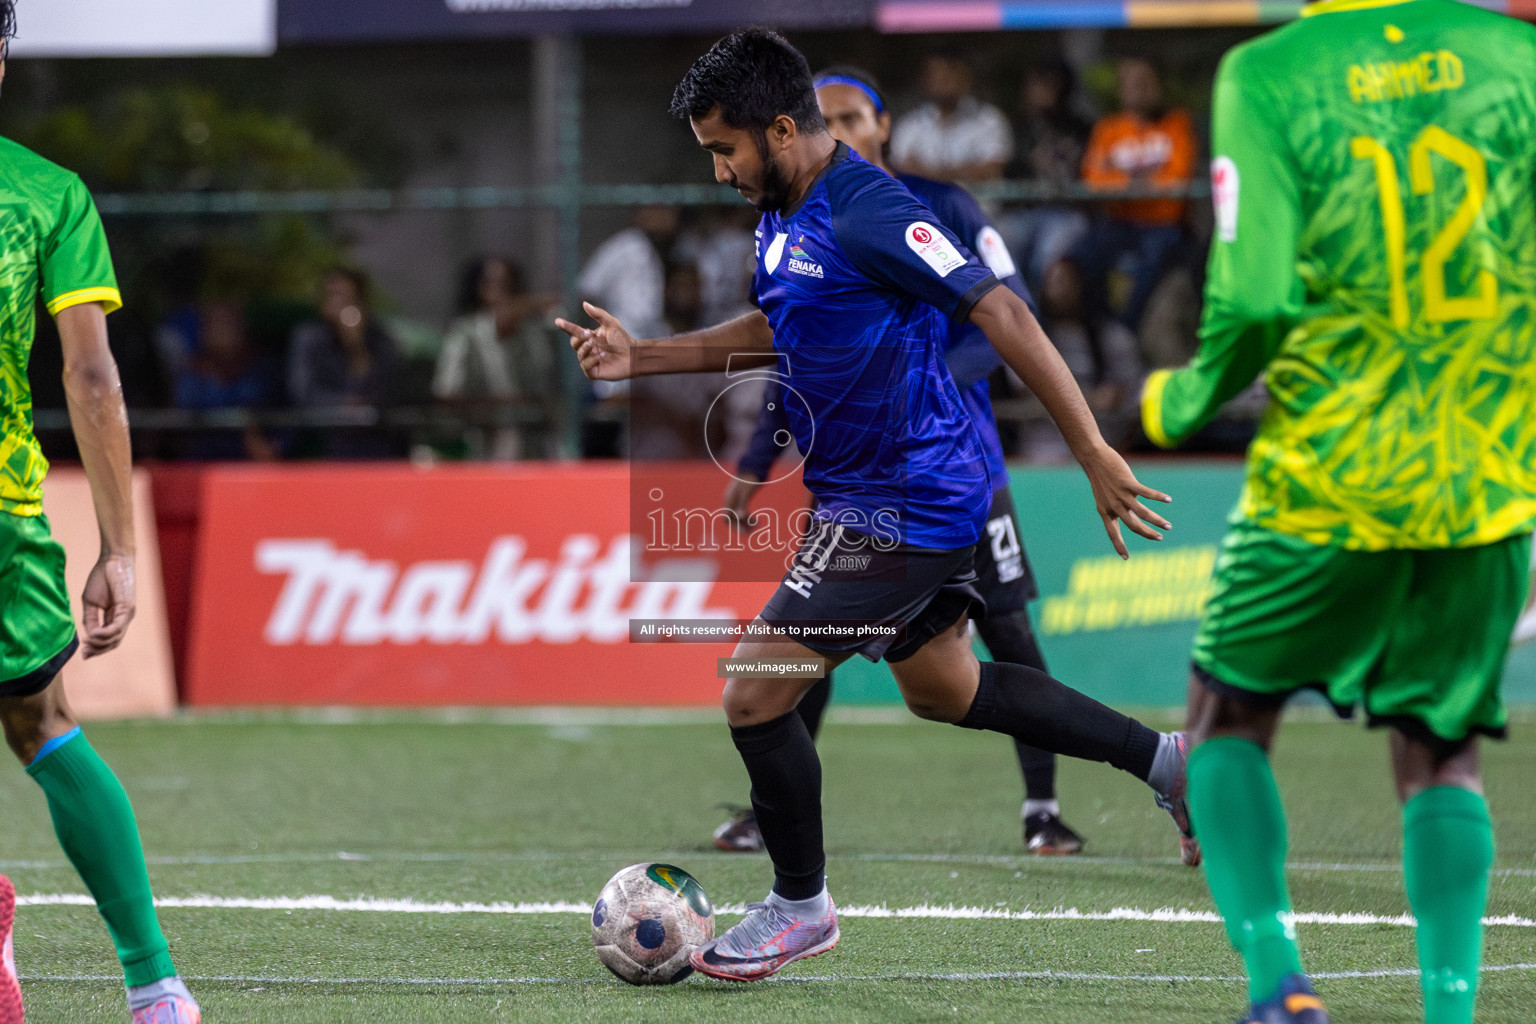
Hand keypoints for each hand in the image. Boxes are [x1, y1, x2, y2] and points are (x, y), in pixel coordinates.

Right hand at [81, 552, 135, 657]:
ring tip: (87, 643)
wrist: (112, 561)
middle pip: (114, 642)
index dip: (96, 648)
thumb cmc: (101, 578)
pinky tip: (93, 635)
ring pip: (116, 638)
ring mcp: (127, 614)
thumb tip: (89, 635)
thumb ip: (90, 619)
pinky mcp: (128, 608)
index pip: (109, 639)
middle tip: (85, 654)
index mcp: (115, 617)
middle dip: (98, 650)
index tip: (83, 653)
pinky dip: (105, 633)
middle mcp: (123, 618)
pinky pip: (117, 627)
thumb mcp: (91, 602)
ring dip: (100, 644)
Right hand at [555, 302, 635, 380]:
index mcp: (590, 337)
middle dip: (579, 338)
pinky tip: (601, 356)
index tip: (557, 321)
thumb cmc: (623, 340)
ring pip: (579, 355)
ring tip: (595, 344)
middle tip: (589, 335)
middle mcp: (588, 349)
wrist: (634, 355)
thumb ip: (598, 314)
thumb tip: (584, 304)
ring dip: (585, 349)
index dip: (566, 326)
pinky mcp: (594, 372)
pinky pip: (586, 366)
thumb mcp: (611, 324)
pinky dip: (591, 360)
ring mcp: (590, 361)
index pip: (575, 332)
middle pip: (574, 343)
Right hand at [723, 473, 763, 531]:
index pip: (727, 518)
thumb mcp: (746, 491)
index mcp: (729, 499)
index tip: (747, 526)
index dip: (735, 525)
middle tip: (754, 528)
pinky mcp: (741, 500)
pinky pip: (742, 513)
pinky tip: (756, 518)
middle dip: (742, 526)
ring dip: (746, 523)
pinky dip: (748, 518)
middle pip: (732, 520)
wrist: (753, 467)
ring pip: (737, 518)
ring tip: (758, 522)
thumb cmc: (750, 478)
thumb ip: (742, 504)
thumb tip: (740, 517)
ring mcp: (735, 500)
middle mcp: (730, 501)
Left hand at [1080, 442, 1171, 558]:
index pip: (1112, 533)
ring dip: (1157, 521)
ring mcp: (1121, 495)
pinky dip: (1158, 497)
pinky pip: (1146, 493)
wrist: (1094, 459)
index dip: (1118, 546)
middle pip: (1133, 526)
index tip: (1125, 558)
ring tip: (1167, 526)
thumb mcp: (1104, 497)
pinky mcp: (1128, 483)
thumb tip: (1133, 514)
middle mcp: (1113, 506)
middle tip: (1160, 538)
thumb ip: (1117, 507)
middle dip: (1148, 534)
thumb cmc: (1100, 478)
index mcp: (1105, 512)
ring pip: (1142, 513)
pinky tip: (1168, 499)